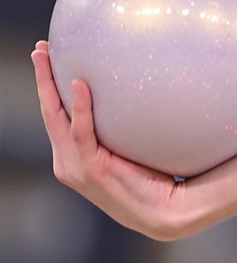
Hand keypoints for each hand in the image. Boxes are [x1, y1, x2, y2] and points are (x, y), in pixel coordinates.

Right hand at [32, 41, 187, 239]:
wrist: (169, 212)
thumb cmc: (157, 180)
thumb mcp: (132, 149)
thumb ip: (123, 129)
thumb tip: (139, 92)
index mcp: (75, 158)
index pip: (57, 117)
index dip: (49, 88)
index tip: (47, 59)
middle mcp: (68, 163)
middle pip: (49, 113)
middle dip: (42, 79)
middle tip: (40, 50)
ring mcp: (76, 168)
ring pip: (56, 118)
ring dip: (49, 85)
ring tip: (47, 56)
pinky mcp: (91, 170)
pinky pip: (81, 132)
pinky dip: (79, 108)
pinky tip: (79, 85)